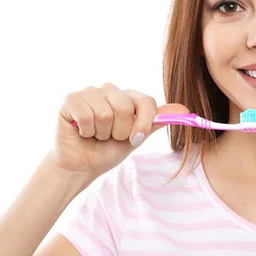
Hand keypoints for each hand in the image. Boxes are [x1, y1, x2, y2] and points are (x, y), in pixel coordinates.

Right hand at [50, 82, 188, 179]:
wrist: (81, 166)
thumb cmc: (107, 150)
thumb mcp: (136, 138)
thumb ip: (155, 122)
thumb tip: (183, 109)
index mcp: (128, 96)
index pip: (146, 101)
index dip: (143, 123)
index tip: (135, 140)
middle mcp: (109, 90)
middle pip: (125, 108)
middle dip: (119, 132)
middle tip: (109, 137)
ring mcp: (89, 92)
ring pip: (105, 113)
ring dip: (101, 134)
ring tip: (94, 135)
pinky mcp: (71, 99)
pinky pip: (86, 115)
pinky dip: (86, 131)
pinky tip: (81, 132)